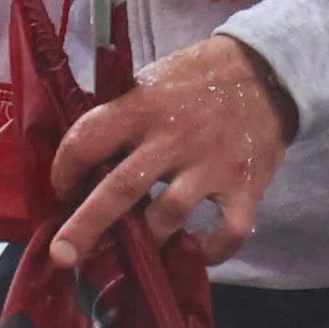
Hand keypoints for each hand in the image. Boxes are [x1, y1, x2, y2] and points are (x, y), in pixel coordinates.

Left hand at [44, 35, 295, 269]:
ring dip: (148, 240)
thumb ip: (117, 115)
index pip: (87, 140)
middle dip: (85, 227)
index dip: (64, 170)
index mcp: (141, 108)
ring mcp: (211, 165)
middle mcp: (172, 138)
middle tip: (63, 256)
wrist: (266, 70)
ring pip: (168, 217)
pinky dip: (209, 252)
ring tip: (139, 248)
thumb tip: (77, 156)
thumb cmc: (196, 79)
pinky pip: (227, 233)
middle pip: (120, 190)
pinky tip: (193, 251)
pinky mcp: (246, 186)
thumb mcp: (149, 81)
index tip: (62, 190)